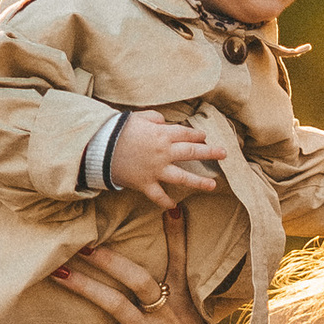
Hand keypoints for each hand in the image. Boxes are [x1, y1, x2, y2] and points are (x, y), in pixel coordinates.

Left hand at [44, 211, 242, 323]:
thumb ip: (189, 322)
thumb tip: (183, 315)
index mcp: (186, 308)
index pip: (180, 264)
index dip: (176, 236)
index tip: (171, 209)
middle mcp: (167, 316)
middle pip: (136, 276)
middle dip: (109, 258)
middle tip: (83, 242)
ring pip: (114, 302)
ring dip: (84, 286)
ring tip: (58, 272)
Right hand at [108, 108, 227, 207]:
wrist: (98, 148)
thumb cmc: (116, 130)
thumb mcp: (136, 117)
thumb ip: (153, 118)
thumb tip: (163, 121)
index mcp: (162, 134)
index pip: (186, 134)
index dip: (196, 135)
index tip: (204, 137)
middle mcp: (163, 153)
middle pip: (192, 152)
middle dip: (210, 152)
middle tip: (224, 154)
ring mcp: (156, 170)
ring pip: (182, 177)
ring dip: (199, 182)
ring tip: (213, 185)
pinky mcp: (145, 184)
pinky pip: (159, 196)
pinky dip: (166, 202)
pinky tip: (175, 206)